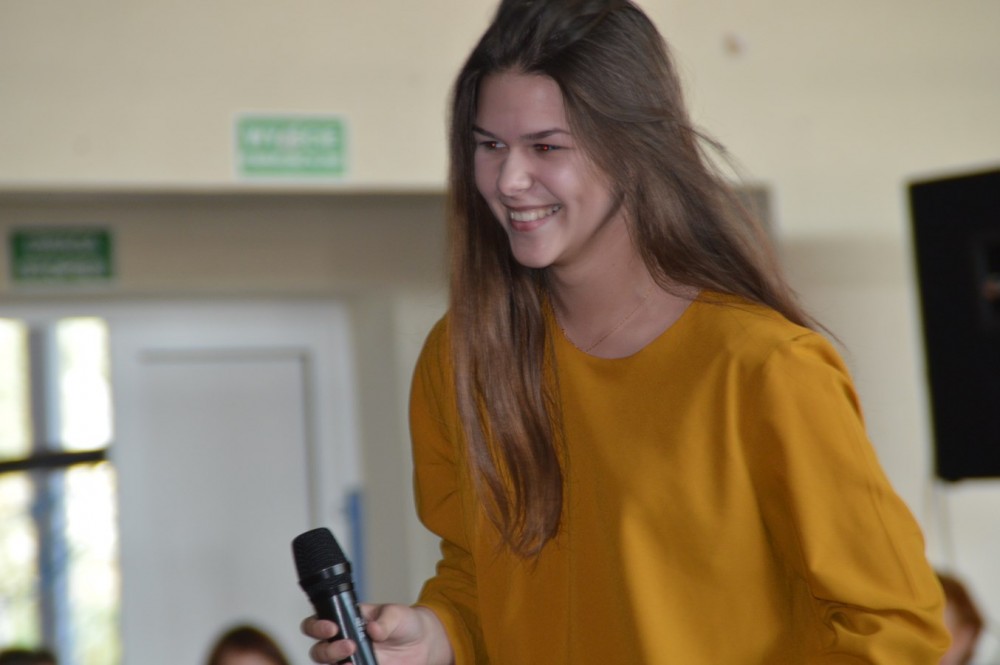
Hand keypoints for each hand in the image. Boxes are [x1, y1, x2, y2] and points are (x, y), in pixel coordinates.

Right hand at [302, 604, 453, 664]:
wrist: (423, 644)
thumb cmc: (405, 623)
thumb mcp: (396, 614)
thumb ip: (384, 621)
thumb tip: (373, 629)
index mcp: (346, 621)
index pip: (318, 623)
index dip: (317, 626)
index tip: (332, 628)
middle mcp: (343, 642)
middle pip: (319, 651)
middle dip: (330, 650)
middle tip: (351, 646)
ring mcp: (351, 660)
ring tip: (354, 663)